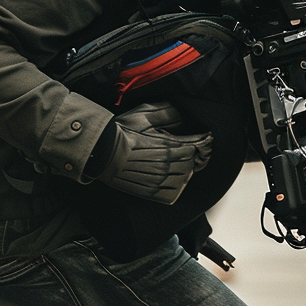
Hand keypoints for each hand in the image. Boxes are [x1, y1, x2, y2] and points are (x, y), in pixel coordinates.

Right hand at [94, 101, 211, 204]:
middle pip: (194, 162)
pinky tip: (169, 178)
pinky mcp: (152, 193)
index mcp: (169, 146)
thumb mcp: (145, 114)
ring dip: (185, 170)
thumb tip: (185, 114)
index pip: (199, 145)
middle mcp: (168, 165)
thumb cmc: (122, 132)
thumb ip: (168, 112)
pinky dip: (176, 187)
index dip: (204, 141)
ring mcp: (160, 181)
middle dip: (194, 155)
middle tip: (188, 150)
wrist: (102, 152)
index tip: (204, 138)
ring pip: (185, 178)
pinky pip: (174, 193)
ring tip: (178, 163)